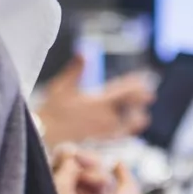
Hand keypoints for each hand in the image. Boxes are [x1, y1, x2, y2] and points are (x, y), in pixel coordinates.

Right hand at [38, 69, 156, 145]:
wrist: (42, 136)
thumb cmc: (50, 111)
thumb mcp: (60, 86)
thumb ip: (75, 69)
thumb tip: (84, 51)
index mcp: (97, 101)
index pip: (123, 91)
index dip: (135, 85)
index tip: (144, 81)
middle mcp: (103, 117)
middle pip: (128, 108)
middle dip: (139, 101)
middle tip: (150, 96)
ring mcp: (102, 131)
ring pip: (126, 125)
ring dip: (136, 120)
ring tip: (144, 118)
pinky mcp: (97, 142)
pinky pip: (116, 139)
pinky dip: (125, 134)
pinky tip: (128, 134)